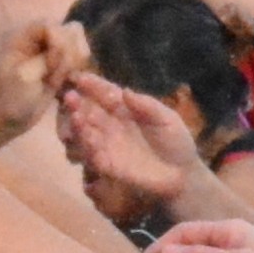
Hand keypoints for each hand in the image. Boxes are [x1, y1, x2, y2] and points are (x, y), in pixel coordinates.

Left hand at [0, 19, 91, 142]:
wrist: (10, 120)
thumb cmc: (11, 98)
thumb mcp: (24, 77)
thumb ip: (44, 58)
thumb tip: (66, 47)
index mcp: (23, 37)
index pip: (50, 25)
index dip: (57, 43)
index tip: (51, 66)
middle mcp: (39, 40)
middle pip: (69, 30)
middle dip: (69, 53)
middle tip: (57, 75)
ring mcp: (52, 52)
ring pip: (78, 44)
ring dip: (74, 64)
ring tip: (60, 81)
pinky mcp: (61, 65)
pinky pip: (80, 60)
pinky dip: (78, 71)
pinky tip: (67, 85)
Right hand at [58, 74, 196, 215]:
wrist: (183, 174)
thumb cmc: (176, 142)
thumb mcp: (167, 119)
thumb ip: (147, 106)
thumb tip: (126, 91)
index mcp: (125, 109)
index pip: (105, 94)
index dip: (93, 86)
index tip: (81, 78)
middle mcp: (111, 125)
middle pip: (89, 112)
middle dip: (77, 104)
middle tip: (70, 97)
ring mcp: (108, 146)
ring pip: (86, 134)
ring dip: (79, 126)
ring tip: (78, 118)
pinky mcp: (109, 167)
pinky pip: (94, 158)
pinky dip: (89, 150)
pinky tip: (90, 141)